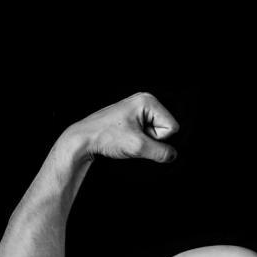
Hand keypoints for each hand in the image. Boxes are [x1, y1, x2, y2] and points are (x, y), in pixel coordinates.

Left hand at [61, 92, 178, 162]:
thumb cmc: (105, 137)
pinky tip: (126, 138)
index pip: (172, 127)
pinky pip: (148, 134)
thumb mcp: (138, 147)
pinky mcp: (134, 118)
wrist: (83, 139)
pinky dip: (139, 140)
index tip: (137, 136)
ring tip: (126, 138)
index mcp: (148, 101)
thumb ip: (162, 152)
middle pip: (165, 129)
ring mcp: (139, 109)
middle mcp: (145, 101)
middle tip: (131, 137)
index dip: (157, 138)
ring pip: (157, 133)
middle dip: (150, 139)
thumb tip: (173, 155)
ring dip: (144, 141)